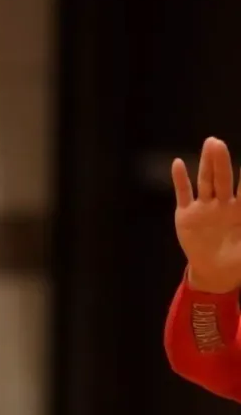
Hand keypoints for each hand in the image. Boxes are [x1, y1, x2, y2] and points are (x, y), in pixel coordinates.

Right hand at [173, 137, 240, 292]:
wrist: (215, 272)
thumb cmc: (239, 260)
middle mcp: (223, 204)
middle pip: (222, 178)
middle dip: (221, 160)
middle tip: (219, 142)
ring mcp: (204, 208)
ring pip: (205, 182)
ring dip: (206, 164)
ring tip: (210, 144)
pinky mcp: (186, 215)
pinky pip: (183, 194)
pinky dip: (180, 180)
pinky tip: (179, 164)